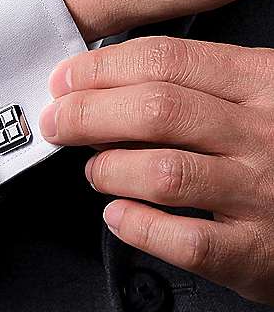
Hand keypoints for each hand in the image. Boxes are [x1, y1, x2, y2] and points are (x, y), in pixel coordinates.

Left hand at [39, 36, 273, 303]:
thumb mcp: (252, 94)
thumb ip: (191, 86)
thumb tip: (105, 87)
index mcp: (259, 82)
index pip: (164, 60)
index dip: (101, 69)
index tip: (65, 80)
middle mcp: (262, 133)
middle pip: (155, 111)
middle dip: (88, 114)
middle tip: (58, 121)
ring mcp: (262, 193)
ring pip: (164, 172)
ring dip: (111, 169)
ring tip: (96, 169)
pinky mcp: (258, 251)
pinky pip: (186, 241)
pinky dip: (139, 226)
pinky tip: (119, 214)